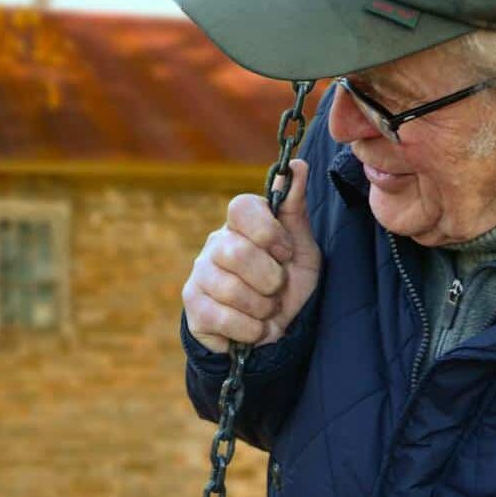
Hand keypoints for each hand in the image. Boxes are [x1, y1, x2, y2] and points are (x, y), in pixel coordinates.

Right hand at [182, 157, 320, 353]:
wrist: (274, 331)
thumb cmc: (287, 284)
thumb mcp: (301, 248)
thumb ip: (296, 209)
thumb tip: (298, 165)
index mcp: (241, 224)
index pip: (241, 207)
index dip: (268, 233)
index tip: (285, 253)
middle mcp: (215, 244)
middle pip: (237, 252)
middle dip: (270, 279)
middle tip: (277, 289)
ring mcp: (199, 274)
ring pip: (230, 289)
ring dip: (262, 308)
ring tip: (267, 310)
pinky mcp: (193, 306)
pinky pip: (222, 318)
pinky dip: (250, 329)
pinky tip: (254, 328)